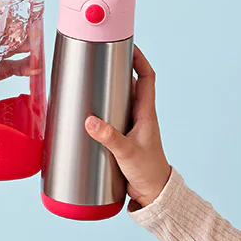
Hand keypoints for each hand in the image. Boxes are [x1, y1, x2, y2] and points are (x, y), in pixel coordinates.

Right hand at [84, 46, 171, 208]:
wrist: (154, 194)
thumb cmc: (148, 172)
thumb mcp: (127, 153)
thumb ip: (109, 138)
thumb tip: (90, 121)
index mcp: (146, 113)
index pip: (146, 78)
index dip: (139, 59)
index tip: (127, 46)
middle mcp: (140, 117)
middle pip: (131, 85)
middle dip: (116, 71)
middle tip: (99, 61)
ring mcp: (132, 127)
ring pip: (120, 102)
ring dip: (107, 92)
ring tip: (88, 83)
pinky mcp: (123, 138)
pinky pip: (112, 118)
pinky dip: (101, 112)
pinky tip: (86, 115)